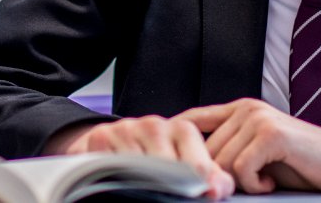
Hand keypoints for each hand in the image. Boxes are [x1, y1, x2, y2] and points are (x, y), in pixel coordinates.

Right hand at [45, 116, 234, 199]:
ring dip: (143, 185)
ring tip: (144, 189)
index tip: (200, 195)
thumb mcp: (187, 163)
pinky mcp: (102, 137)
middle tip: (168, 194)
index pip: (198, 166)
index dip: (199, 185)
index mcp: (182, 129)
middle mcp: (155, 125)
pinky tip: (122, 182)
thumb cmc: (157, 157)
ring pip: (141, 170)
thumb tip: (218, 190)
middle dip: (171, 188)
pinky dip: (118, 180)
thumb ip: (211, 176)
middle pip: (169, 170)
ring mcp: (127, 129)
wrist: (114, 143)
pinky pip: (113, 166)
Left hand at [175, 98, 320, 193]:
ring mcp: (258, 119)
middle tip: (249, 185)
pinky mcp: (271, 134)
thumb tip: (189, 167)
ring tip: (264, 182)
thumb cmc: (301, 162)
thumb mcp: (256, 152)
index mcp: (239, 110)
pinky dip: (254, 185)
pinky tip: (271, 183)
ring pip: (220, 162)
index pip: (192, 120)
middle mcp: (246, 109)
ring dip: (240, 183)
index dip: (178, 143)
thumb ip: (228, 149)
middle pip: (204, 152)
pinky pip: (241, 169)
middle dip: (220, 176)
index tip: (174, 166)